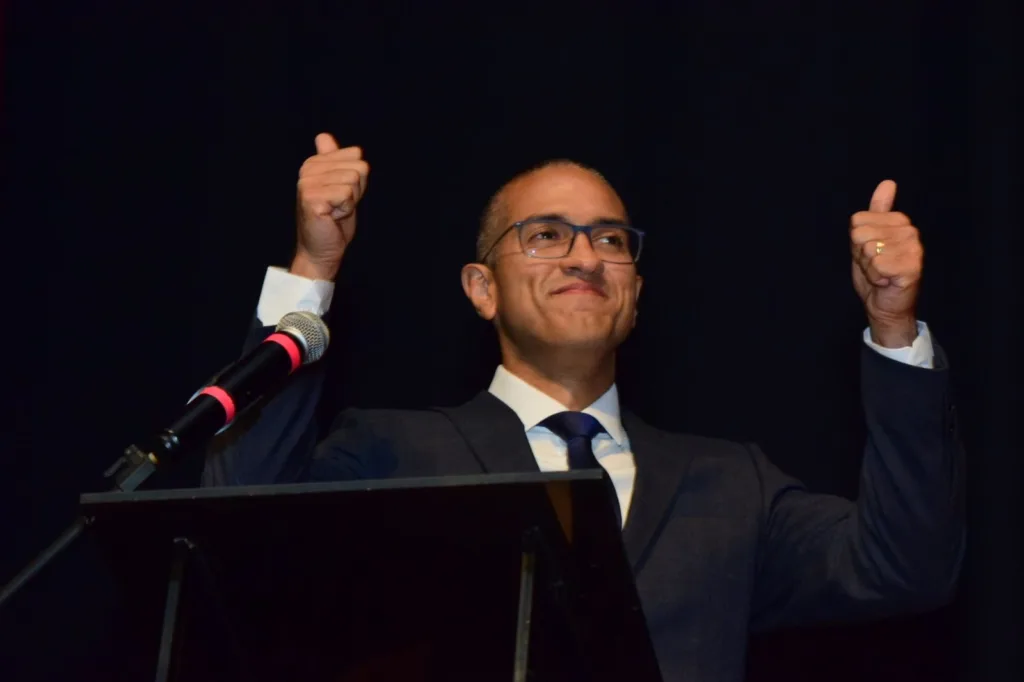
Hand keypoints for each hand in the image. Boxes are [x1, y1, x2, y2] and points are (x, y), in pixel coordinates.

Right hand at [291, 133, 369, 280]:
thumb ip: (335, 161)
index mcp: (314, 163)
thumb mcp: (340, 186)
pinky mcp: (311, 198)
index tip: (342, 194)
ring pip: (353, 181)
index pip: (356, 155)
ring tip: (334, 211)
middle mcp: (308, 169)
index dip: (358, 179)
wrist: (322, 249)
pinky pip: (346, 194)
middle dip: (356, 191)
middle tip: (339, 205)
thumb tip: (323, 136)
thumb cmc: (333, 221)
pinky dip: (345, 210)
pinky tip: (331, 217)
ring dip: (350, 201)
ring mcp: (308, 183)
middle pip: (358, 167)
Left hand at [849, 180, 922, 346]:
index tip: (870, 254)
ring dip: (869, 267)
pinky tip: (886, 281)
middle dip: (861, 255)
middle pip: (860, 234)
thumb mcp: (868, 240)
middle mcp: (910, 231)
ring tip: (882, 273)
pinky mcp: (912, 266)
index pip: (857, 220)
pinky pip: (877, 264)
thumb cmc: (876, 274)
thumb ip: (876, 212)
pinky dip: (876, 277)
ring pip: (868, 249)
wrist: (886, 305)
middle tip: (876, 266)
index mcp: (899, 221)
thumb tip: (888, 182)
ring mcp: (913, 248)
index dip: (856, 242)